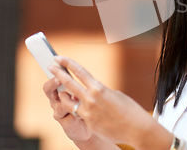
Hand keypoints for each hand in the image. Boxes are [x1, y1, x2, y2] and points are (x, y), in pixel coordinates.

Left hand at [48, 56, 173, 148]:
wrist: (136, 128)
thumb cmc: (129, 109)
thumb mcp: (115, 94)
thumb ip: (100, 91)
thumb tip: (93, 91)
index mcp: (99, 88)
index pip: (79, 71)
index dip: (67, 63)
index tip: (59, 57)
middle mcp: (91, 99)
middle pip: (68, 83)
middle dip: (57, 73)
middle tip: (50, 66)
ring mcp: (87, 112)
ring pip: (67, 101)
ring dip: (64, 96)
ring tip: (62, 93)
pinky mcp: (88, 123)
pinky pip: (79, 115)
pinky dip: (80, 111)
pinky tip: (85, 111)